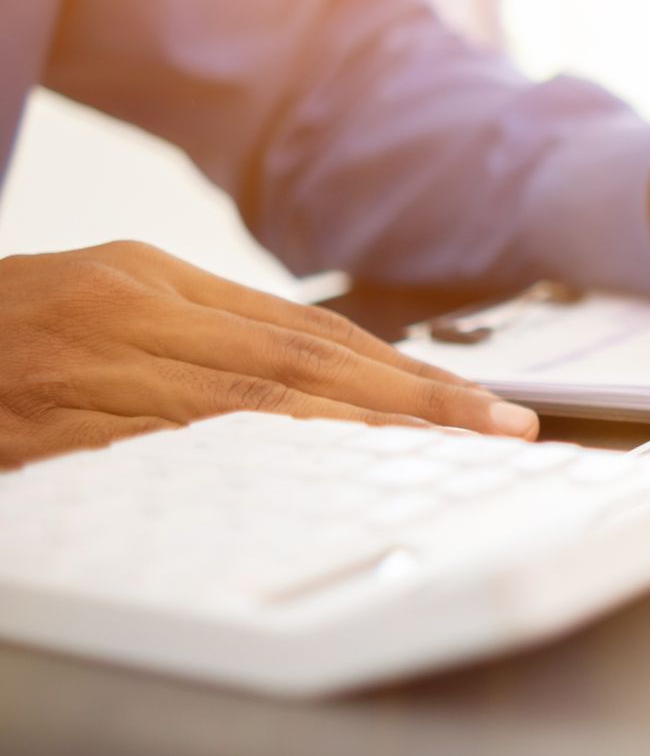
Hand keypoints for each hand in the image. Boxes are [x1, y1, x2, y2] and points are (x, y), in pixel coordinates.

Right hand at [0, 242, 540, 466]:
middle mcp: (130, 306)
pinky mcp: (45, 422)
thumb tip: (310, 389)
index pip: (305, 329)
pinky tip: (324, 477)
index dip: (399, 367)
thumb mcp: (95, 317)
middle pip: (302, 356)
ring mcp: (86, 361)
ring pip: (254, 395)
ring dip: (361, 427)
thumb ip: (191, 346)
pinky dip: (256, 459)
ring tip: (446, 452)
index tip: (478, 400)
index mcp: (148, 278)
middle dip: (411, 395)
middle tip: (498, 425)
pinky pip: (169, 444)